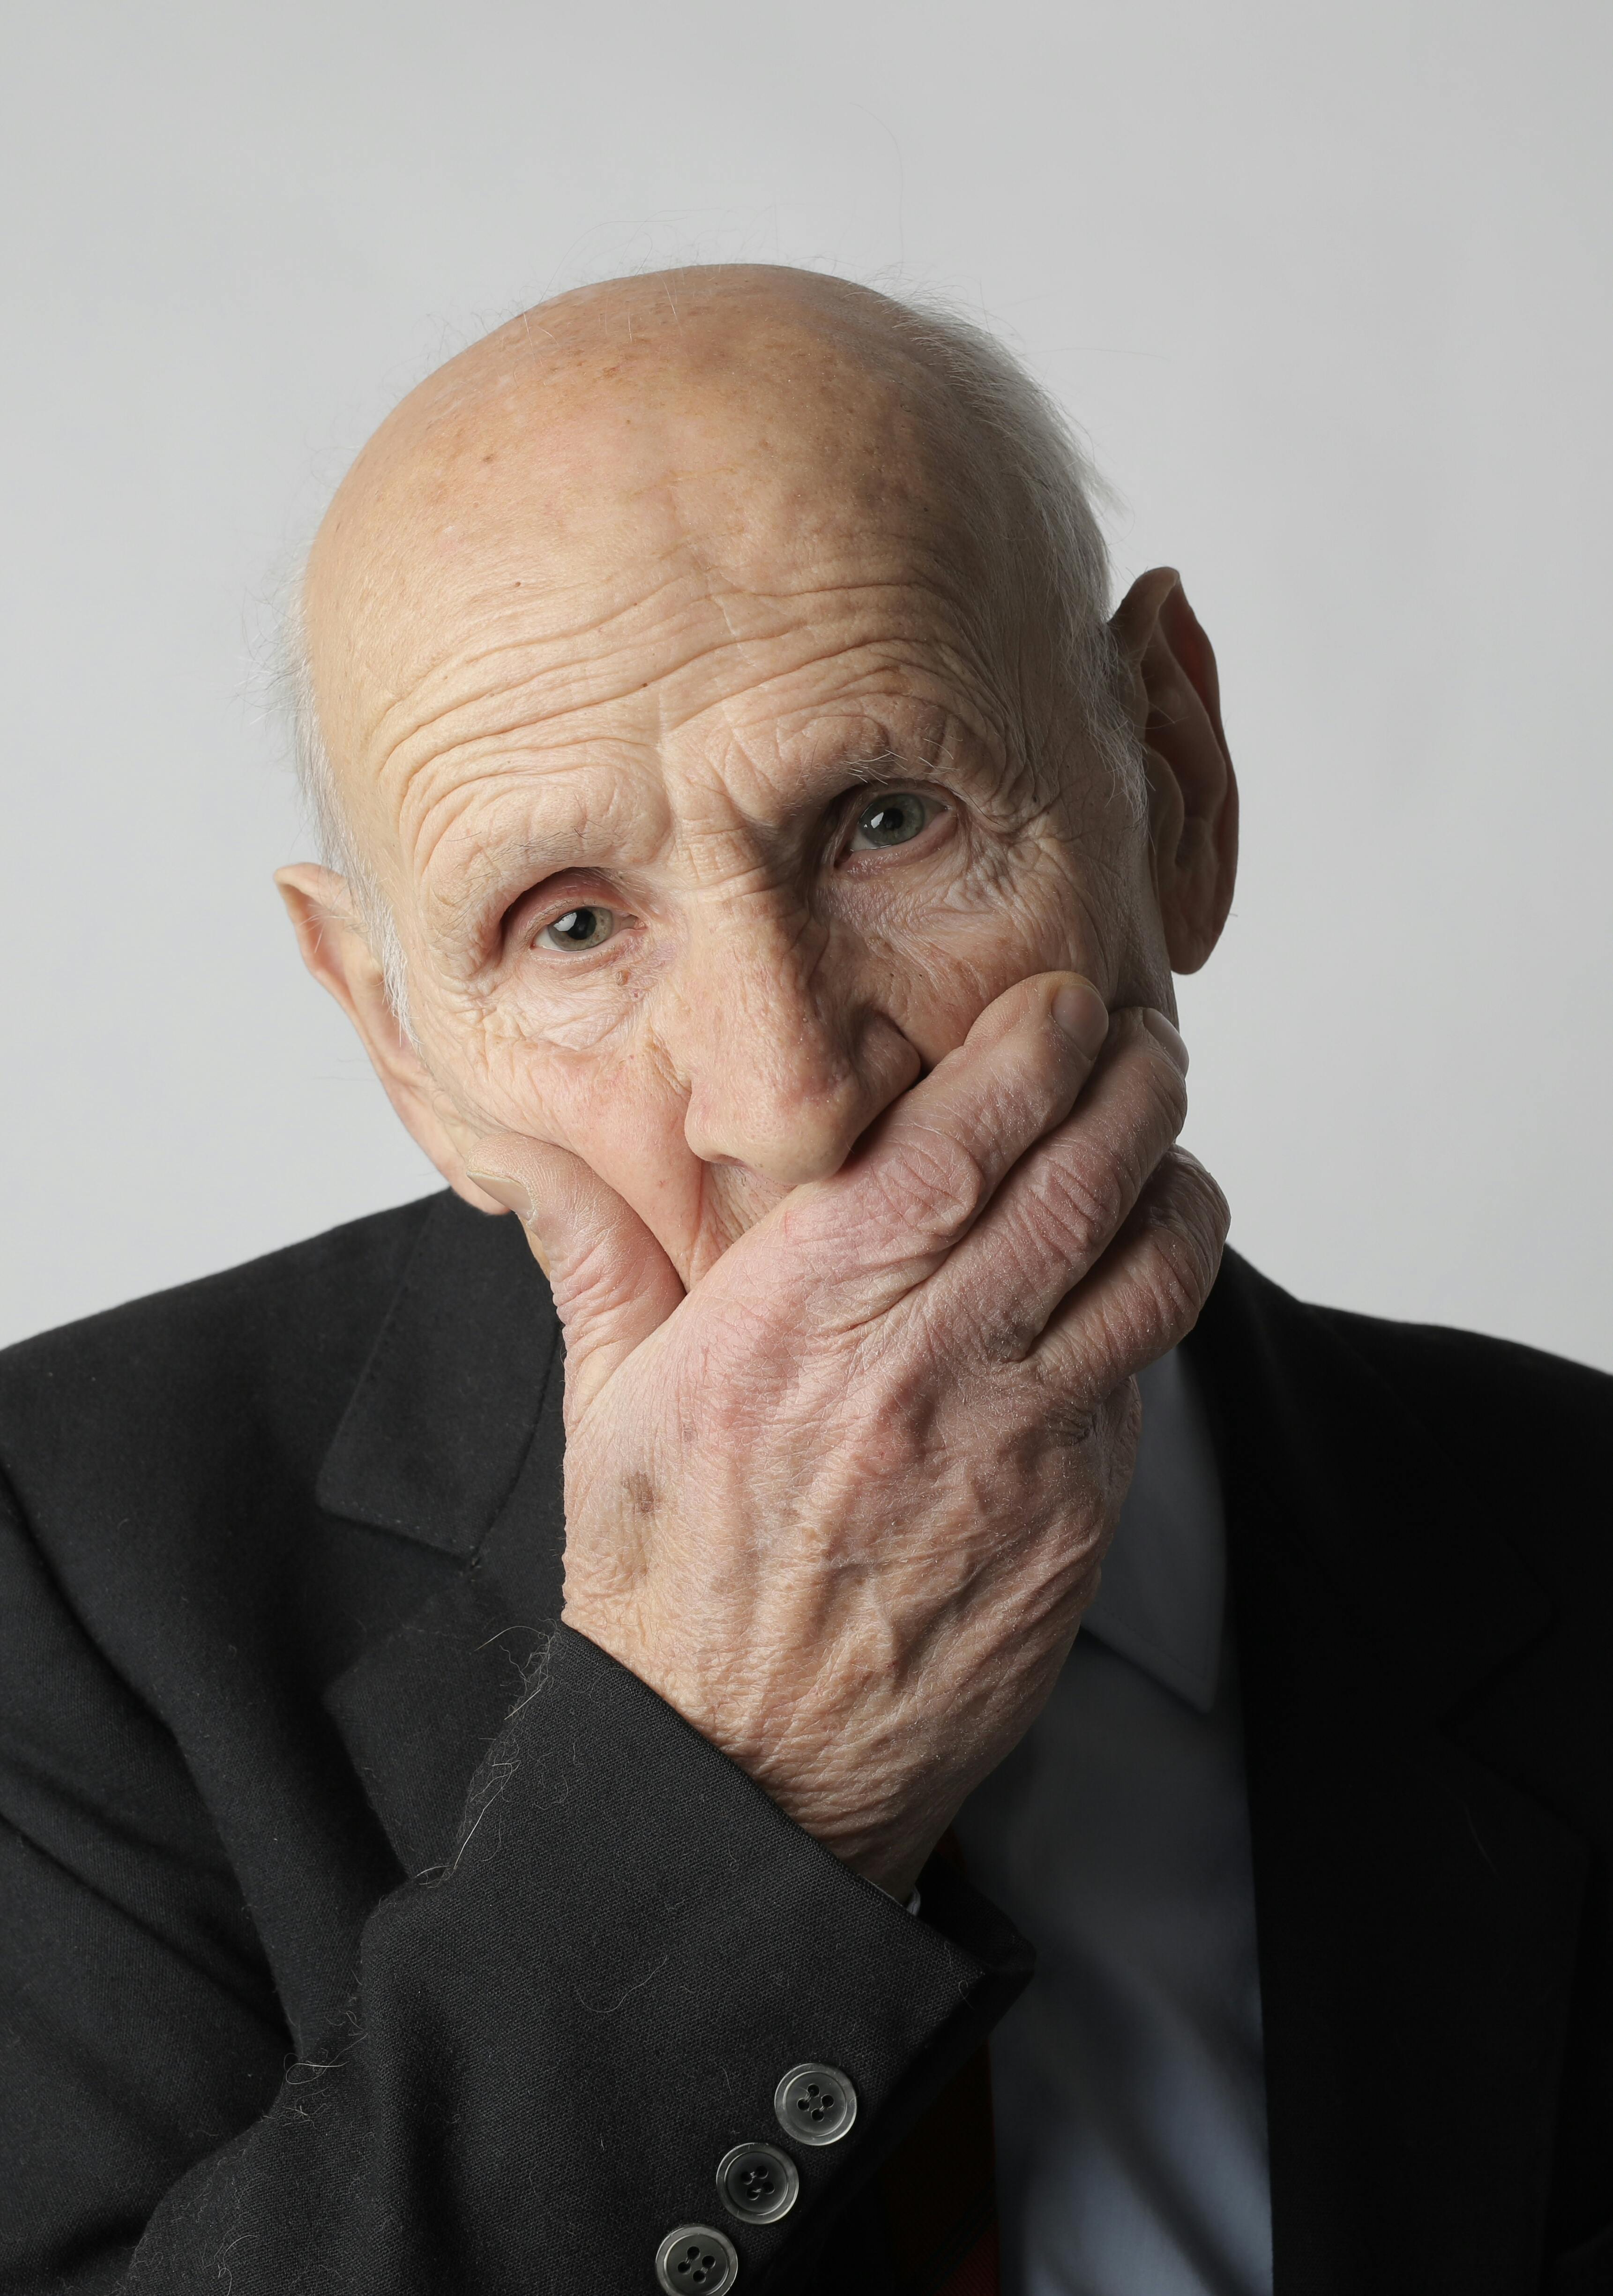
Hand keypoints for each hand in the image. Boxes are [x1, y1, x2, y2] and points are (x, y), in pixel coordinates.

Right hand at [468, 975, 1226, 1898]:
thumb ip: (597, 1250)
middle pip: (1083, 1178)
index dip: (1034, 1048)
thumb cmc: (666, 1589)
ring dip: (1178, 1186)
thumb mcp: (607, 1406)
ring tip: (1160, 1153)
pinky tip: (1123, 1285)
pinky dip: (1151, 1308)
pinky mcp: (1074, 1523)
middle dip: (1135, 1084)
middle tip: (1139, 1042)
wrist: (743, 1778)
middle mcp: (922, 1369)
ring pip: (1154, 1271)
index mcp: (798, 1320)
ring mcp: (1016, 1450)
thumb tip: (537, 1143)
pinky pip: (1143, 1379)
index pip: (959, 1139)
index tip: (1059, 1002)